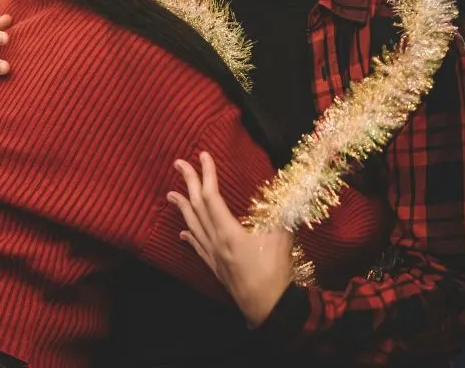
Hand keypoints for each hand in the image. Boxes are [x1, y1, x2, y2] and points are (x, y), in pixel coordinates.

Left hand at [168, 152, 294, 327]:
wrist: (268, 309)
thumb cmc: (275, 273)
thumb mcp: (282, 238)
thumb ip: (284, 213)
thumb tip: (293, 191)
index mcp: (229, 232)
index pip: (212, 197)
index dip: (207, 174)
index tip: (203, 156)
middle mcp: (215, 242)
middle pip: (197, 207)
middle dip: (188, 183)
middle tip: (179, 164)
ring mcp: (213, 256)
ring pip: (193, 226)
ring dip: (183, 207)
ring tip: (172, 194)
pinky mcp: (216, 268)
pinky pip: (198, 247)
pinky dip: (189, 236)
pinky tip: (182, 233)